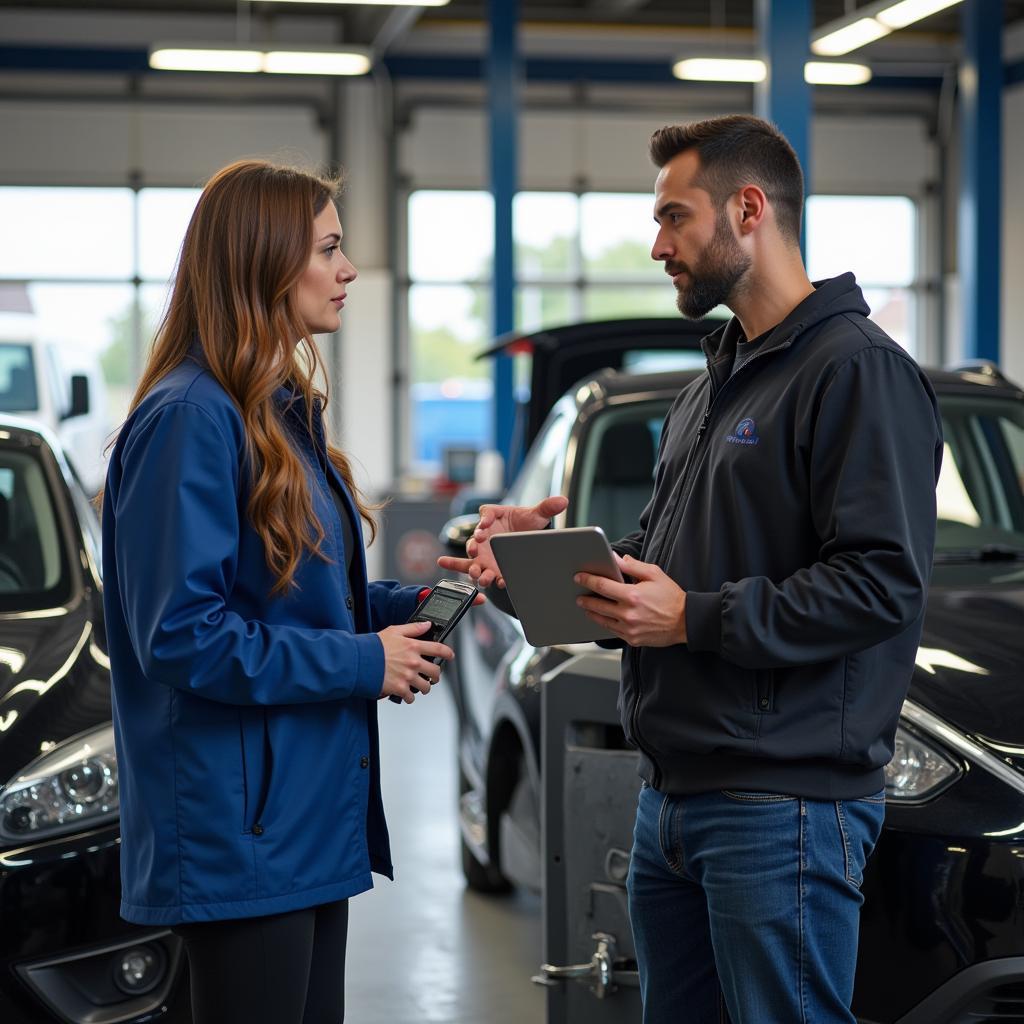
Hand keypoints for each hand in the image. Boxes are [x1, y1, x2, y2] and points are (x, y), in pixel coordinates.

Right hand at [377, 620, 454, 702]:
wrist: (360, 661)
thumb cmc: (374, 646)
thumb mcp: (394, 631)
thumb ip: (413, 628)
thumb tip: (426, 625)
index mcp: (413, 647)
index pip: (438, 649)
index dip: (448, 653)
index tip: (450, 656)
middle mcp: (413, 662)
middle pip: (435, 672)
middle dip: (436, 675)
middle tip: (433, 677)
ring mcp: (408, 676)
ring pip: (426, 687)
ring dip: (424, 688)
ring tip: (420, 687)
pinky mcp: (400, 688)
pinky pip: (411, 697)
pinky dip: (410, 697)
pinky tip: (407, 694)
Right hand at [436, 495, 568, 587]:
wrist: (528, 542)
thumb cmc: (527, 524)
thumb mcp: (536, 515)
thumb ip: (547, 507)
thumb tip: (563, 501)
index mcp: (494, 515)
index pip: (486, 513)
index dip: (484, 518)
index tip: (485, 524)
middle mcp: (485, 532)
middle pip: (475, 538)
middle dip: (474, 545)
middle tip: (476, 550)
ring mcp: (484, 550)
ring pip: (475, 558)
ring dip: (475, 566)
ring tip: (479, 573)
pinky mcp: (487, 565)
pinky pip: (483, 571)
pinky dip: (485, 577)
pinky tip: (496, 582)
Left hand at [576, 552, 686, 647]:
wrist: (686, 621)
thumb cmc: (671, 596)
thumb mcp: (654, 574)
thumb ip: (632, 566)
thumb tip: (616, 558)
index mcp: (632, 595)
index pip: (602, 586)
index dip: (588, 580)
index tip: (578, 577)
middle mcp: (628, 614)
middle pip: (598, 605)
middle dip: (585, 599)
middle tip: (578, 595)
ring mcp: (629, 629)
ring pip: (602, 621)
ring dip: (592, 612)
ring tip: (585, 606)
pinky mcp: (632, 639)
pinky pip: (612, 631)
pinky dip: (605, 624)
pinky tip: (601, 618)